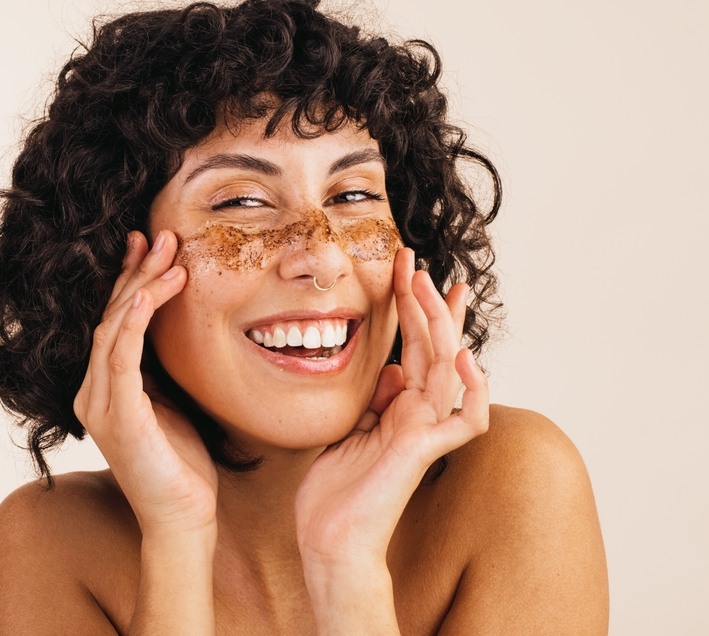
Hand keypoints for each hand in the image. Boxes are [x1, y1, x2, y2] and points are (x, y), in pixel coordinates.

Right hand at [73, 230, 217, 537]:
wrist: (183, 518)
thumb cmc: (183, 463)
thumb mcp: (173, 400)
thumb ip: (163, 366)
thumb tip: (174, 324)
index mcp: (106, 386)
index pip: (115, 320)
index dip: (130, 279)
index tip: (150, 246)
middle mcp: (94, 391)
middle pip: (110, 316)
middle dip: (137, 273)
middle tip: (163, 237)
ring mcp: (100, 405)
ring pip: (112, 329)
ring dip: (140, 288)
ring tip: (169, 256)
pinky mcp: (117, 419)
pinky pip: (119, 360)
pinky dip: (130, 324)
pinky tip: (144, 296)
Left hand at [295, 247, 488, 566]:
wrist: (328, 537)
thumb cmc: (334, 491)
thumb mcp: (347, 428)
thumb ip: (373, 400)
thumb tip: (392, 370)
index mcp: (398, 407)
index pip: (414, 348)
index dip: (414, 309)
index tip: (409, 271)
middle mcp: (417, 414)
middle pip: (433, 348)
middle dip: (427, 302)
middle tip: (416, 262)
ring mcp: (424, 431)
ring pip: (446, 369)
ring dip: (439, 325)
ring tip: (427, 285)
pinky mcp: (424, 452)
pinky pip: (464, 420)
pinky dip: (471, 389)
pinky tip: (464, 357)